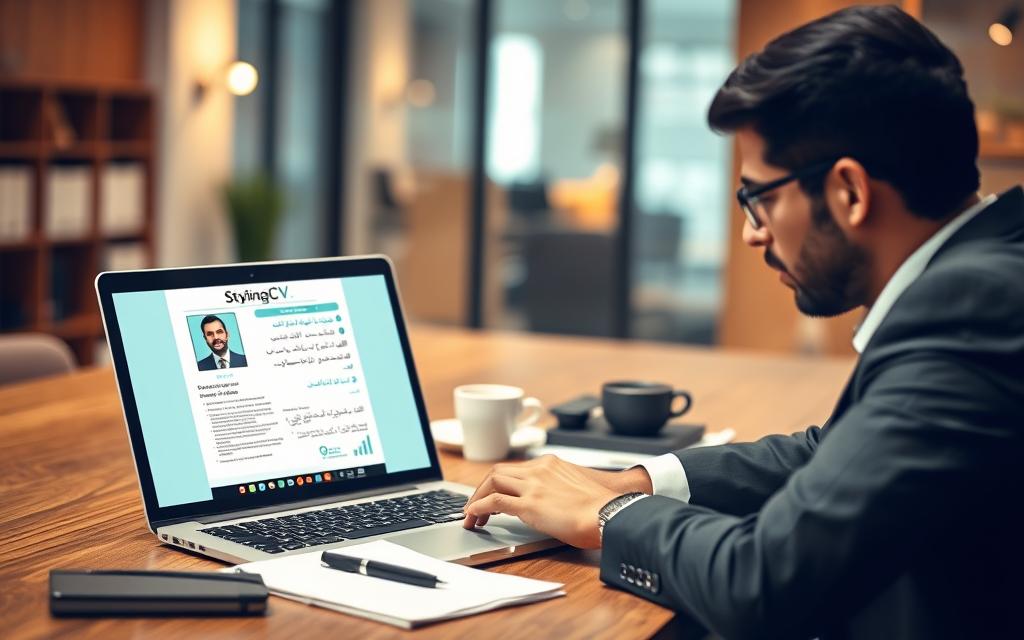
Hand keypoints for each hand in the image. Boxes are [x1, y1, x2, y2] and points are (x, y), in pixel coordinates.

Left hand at [461, 455, 651, 548]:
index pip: (516, 469)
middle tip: (475, 505)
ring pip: (491, 482)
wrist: (610, 514)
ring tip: (470, 515)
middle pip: (498, 471)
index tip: (493, 494)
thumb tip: (555, 504)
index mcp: (551, 464)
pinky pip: (494, 502)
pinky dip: (478, 508)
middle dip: (482, 488)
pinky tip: (473, 517)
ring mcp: (533, 486)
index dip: (500, 482)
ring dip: (476, 498)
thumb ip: (561, 489)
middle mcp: (539, 470)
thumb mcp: (578, 489)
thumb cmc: (602, 508)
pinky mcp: (530, 504)